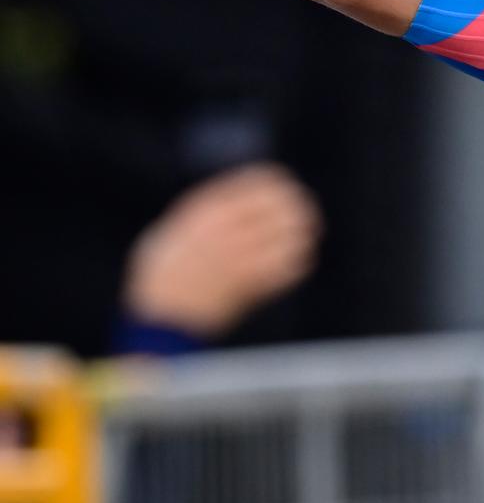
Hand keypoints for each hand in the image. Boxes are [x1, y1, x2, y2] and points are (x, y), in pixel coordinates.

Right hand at [123, 162, 323, 337]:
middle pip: (284, 207)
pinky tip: (295, 262)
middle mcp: (227, 232)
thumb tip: (242, 191)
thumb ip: (206, 209)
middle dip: (300, 209)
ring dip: (302, 235)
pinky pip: (290, 267)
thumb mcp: (174, 228)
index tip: (287, 191)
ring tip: (304, 237)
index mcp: (208, 213)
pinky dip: (298, 263)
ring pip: (292, 235)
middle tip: (305, 216)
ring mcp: (240, 259)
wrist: (159, 319)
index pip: (262, 183)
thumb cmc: (163, 273)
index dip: (281, 185)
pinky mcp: (251, 286)